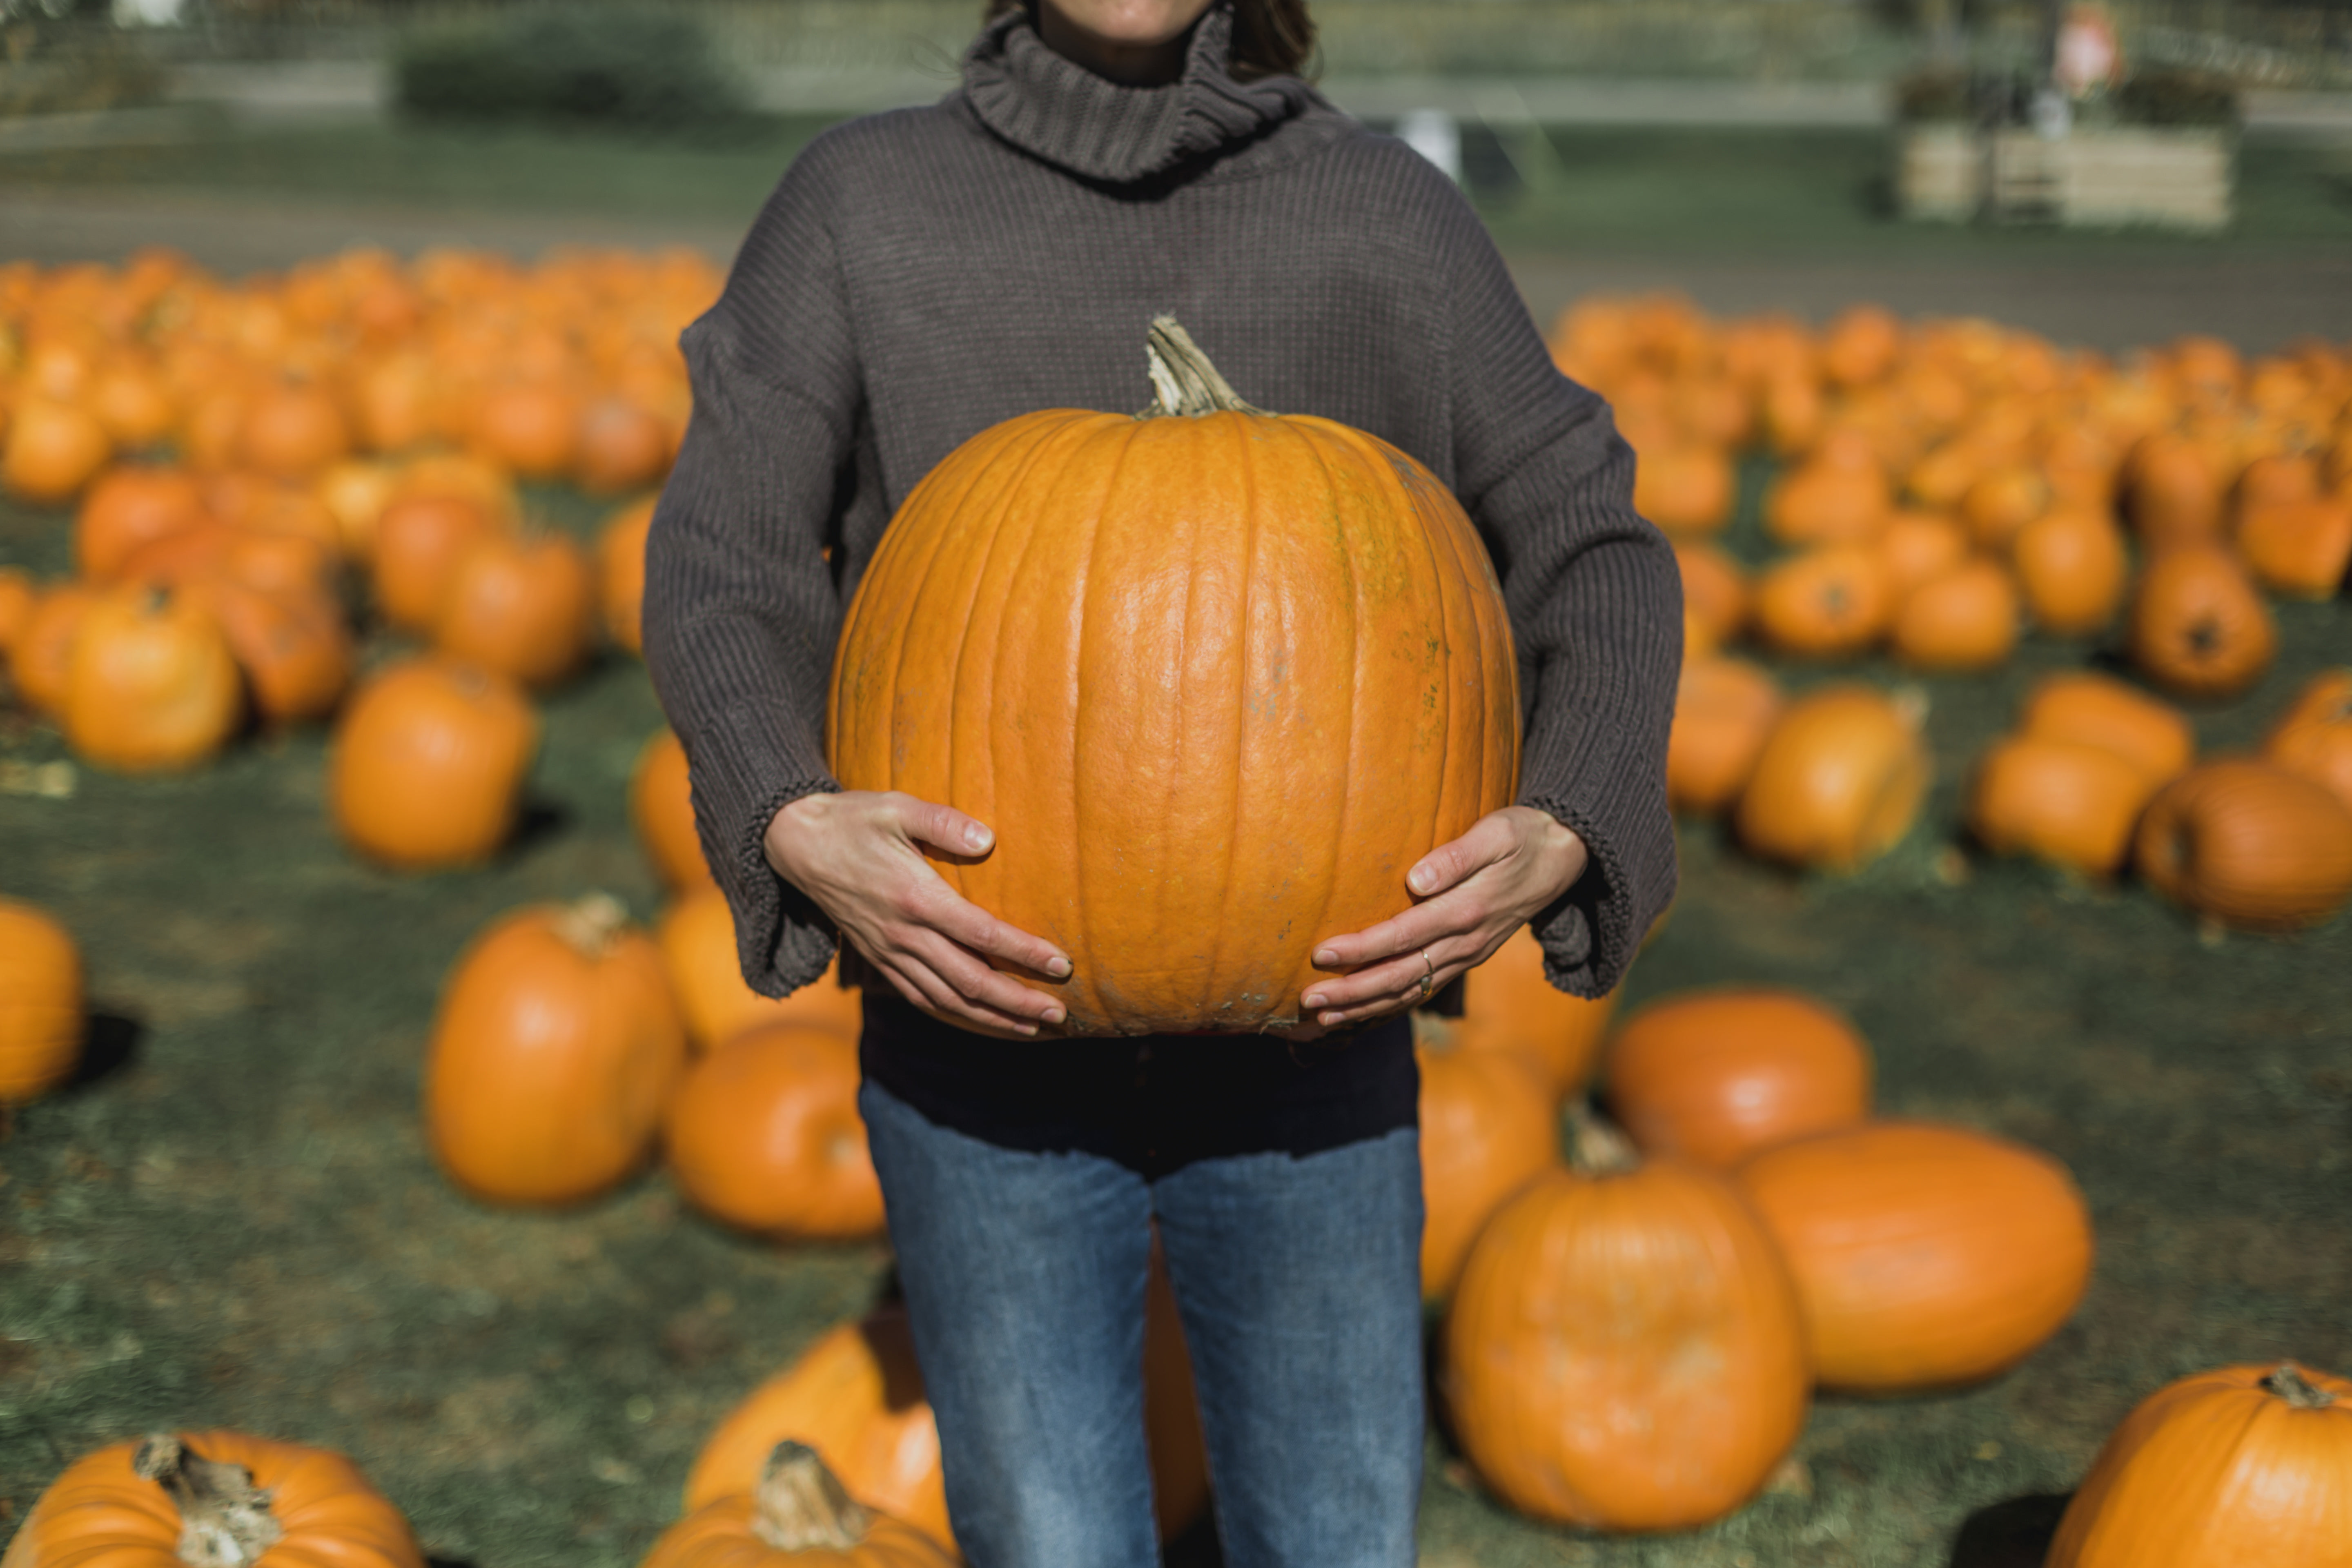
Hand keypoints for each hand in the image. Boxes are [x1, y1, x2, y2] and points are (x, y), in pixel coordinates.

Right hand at [763, 791, 1070, 1037]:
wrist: (797, 844)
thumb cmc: (854, 820)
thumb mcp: (898, 807)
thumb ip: (944, 822)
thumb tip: (988, 840)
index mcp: (915, 897)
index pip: (982, 935)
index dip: (1025, 954)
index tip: (1062, 965)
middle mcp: (903, 935)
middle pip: (970, 981)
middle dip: (1018, 1002)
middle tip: (1059, 1013)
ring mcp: (889, 954)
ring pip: (947, 1001)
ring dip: (991, 1019)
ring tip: (1032, 1029)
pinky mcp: (879, 961)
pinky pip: (921, 999)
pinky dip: (955, 1017)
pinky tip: (983, 1023)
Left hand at [1295, 805, 1588, 1030]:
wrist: (1564, 856)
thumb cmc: (1523, 836)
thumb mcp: (1496, 833)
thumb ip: (1456, 856)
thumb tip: (1415, 879)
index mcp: (1466, 910)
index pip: (1402, 936)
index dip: (1360, 949)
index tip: (1321, 953)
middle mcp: (1465, 942)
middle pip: (1400, 976)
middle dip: (1352, 992)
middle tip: (1309, 1000)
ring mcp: (1467, 956)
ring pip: (1410, 992)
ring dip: (1366, 1008)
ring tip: (1323, 1017)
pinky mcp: (1466, 958)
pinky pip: (1425, 990)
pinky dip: (1391, 1007)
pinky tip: (1362, 1013)